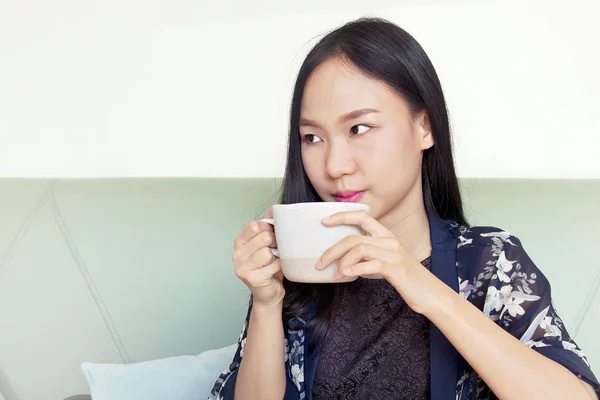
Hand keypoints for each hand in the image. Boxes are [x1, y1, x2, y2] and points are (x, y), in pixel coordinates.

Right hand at [233, 207, 284, 306]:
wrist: (268, 293)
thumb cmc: (268, 267)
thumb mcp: (267, 243)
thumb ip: (268, 225)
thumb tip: (274, 208)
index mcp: (239, 241)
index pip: (255, 225)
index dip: (269, 229)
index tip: (273, 236)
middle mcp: (237, 253)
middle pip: (263, 237)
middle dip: (275, 243)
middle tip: (275, 251)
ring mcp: (241, 267)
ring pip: (268, 252)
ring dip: (276, 257)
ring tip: (273, 263)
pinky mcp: (250, 278)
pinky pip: (273, 265)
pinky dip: (278, 268)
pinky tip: (274, 272)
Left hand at [316, 210, 437, 314]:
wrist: (430, 294)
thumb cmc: (406, 278)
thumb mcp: (385, 261)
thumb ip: (368, 256)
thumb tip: (345, 260)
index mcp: (386, 235)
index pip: (362, 216)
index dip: (342, 216)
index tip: (324, 221)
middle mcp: (389, 241)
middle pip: (354, 238)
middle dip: (332, 250)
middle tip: (320, 262)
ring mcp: (394, 254)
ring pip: (359, 249)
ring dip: (342, 262)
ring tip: (335, 274)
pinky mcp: (396, 269)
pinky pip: (371, 264)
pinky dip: (355, 269)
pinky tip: (346, 274)